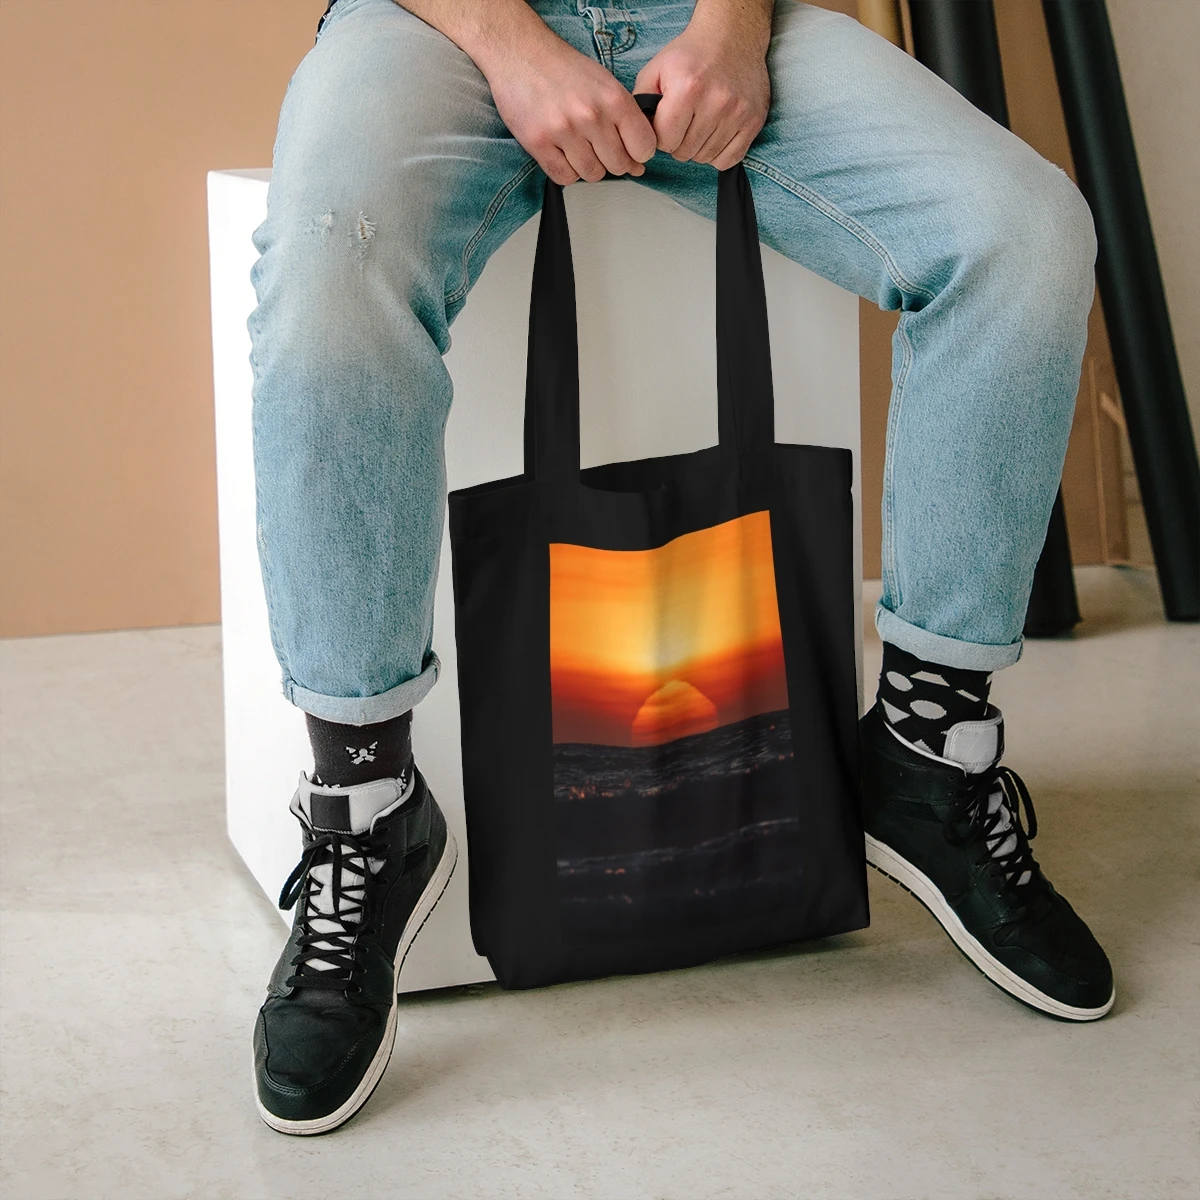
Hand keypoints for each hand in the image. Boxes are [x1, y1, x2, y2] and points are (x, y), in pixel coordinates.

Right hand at [484, 29, 656, 184]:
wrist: (520, 54)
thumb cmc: (562, 69)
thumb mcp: (605, 83)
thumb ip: (625, 119)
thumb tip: (637, 161)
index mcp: (613, 98)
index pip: (643, 147)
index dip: (638, 154)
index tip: (630, 152)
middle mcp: (591, 115)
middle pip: (618, 165)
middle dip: (612, 162)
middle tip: (600, 149)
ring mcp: (564, 131)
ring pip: (592, 174)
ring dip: (588, 167)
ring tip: (578, 147)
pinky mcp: (539, 143)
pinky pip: (564, 177)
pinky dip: (566, 171)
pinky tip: (562, 153)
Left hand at [634, 0, 771, 169]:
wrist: (732, 37)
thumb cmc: (691, 56)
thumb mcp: (655, 69)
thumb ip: (640, 103)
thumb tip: (638, 136)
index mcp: (687, 89)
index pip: (664, 142)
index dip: (660, 136)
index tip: (665, 123)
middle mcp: (715, 102)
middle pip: (684, 153)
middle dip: (678, 143)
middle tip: (683, 123)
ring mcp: (737, 113)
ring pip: (705, 158)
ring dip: (698, 148)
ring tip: (699, 124)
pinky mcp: (753, 121)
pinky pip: (729, 159)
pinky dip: (718, 154)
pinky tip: (714, 134)